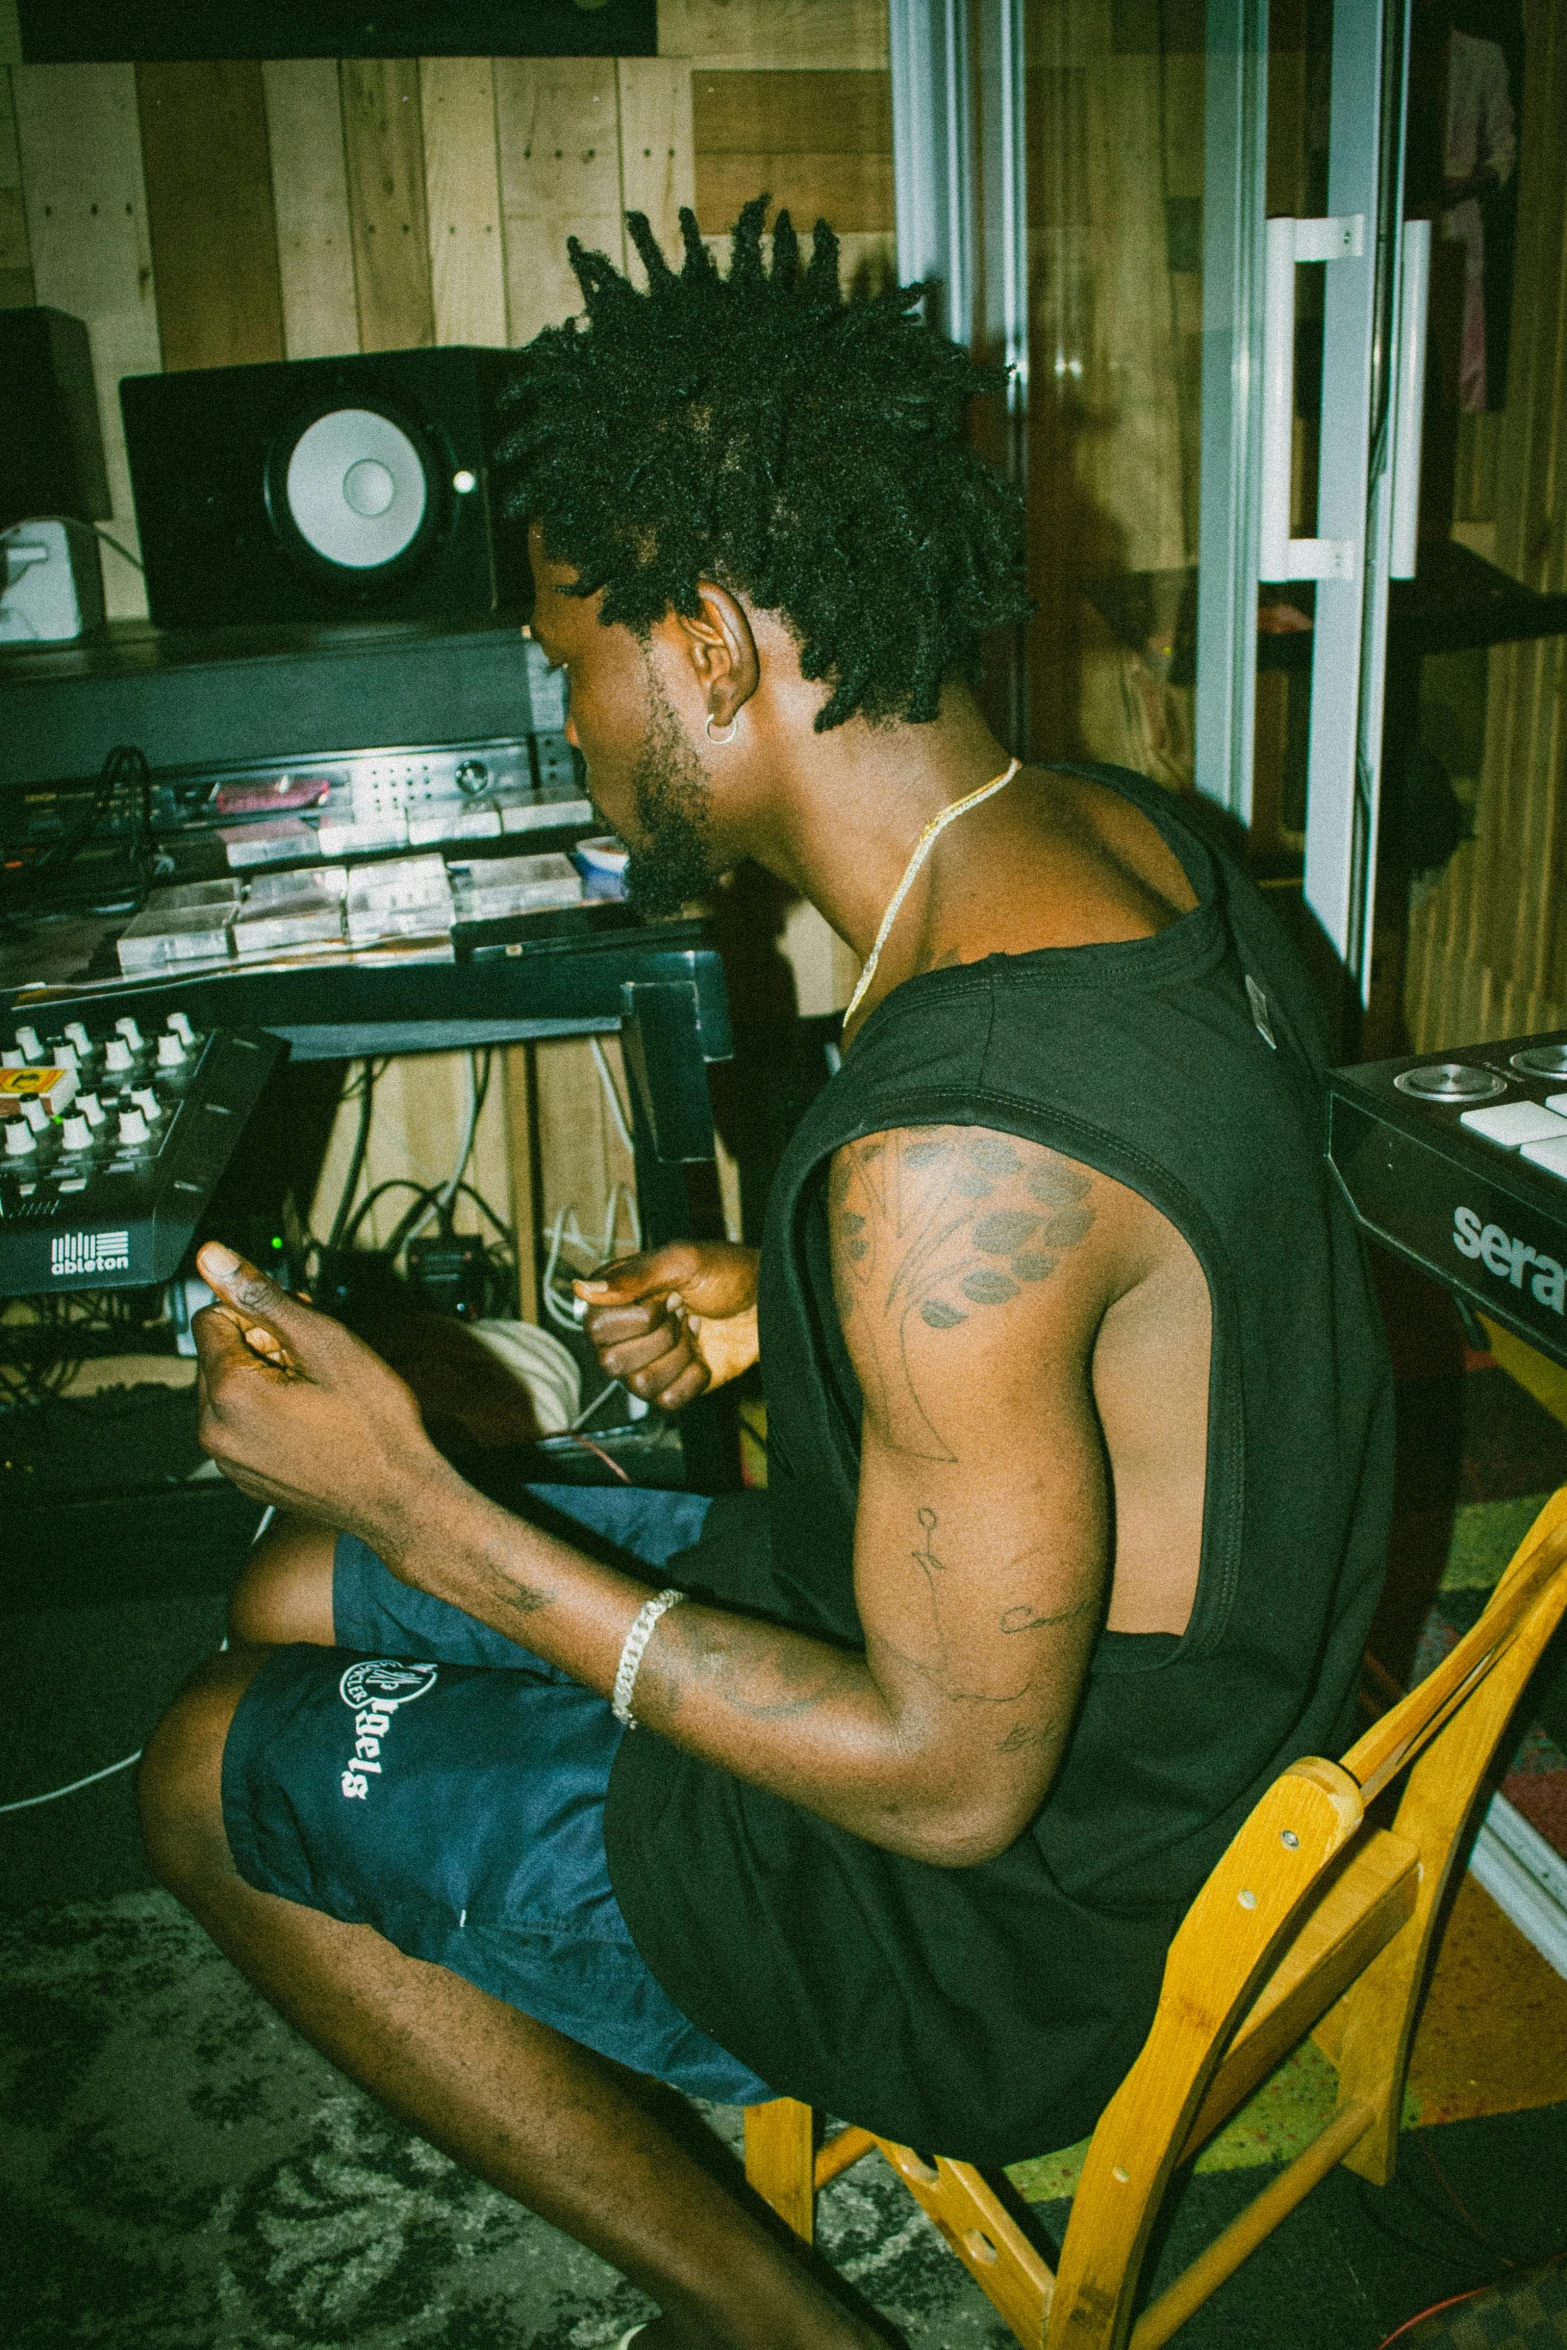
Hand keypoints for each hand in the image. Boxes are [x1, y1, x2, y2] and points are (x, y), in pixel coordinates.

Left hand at [192, 1241, 446, 1551]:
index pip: (212, 1318)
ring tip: (318, 1398)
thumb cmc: (373, 1426)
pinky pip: (243, 1427)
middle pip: (221, 1355)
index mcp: (227, 1392)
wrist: (398, 1498)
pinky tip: (313, 1425)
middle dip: (263, 1349)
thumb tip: (213, 1259)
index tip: (299, 1334)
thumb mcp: (325, 1342)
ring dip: (267, 1382)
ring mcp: (227, 1460)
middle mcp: (214, 1431)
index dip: (259, 1316)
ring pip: (232, 1391)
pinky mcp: (243, 1477)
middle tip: (316, 1366)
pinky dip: (270, 1417)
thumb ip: (262, 1296)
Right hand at [576, 1242, 759, 1411]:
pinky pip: (666, 1402)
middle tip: (681, 1313)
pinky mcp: (673, 1386)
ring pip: (638, 1386)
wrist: (769, 1302)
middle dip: (659, 1338)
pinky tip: (703, 1355)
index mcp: (617, 1298)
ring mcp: (648, 1362)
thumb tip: (581, 1291)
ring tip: (694, 1331)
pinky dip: (692, 1379)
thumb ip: (634, 1276)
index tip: (665, 1297)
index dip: (635, 1318)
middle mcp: (625, 1333)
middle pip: (610, 1362)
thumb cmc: (728, 1273)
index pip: (595, 1327)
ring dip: (677, 1357)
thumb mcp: (684, 1261)